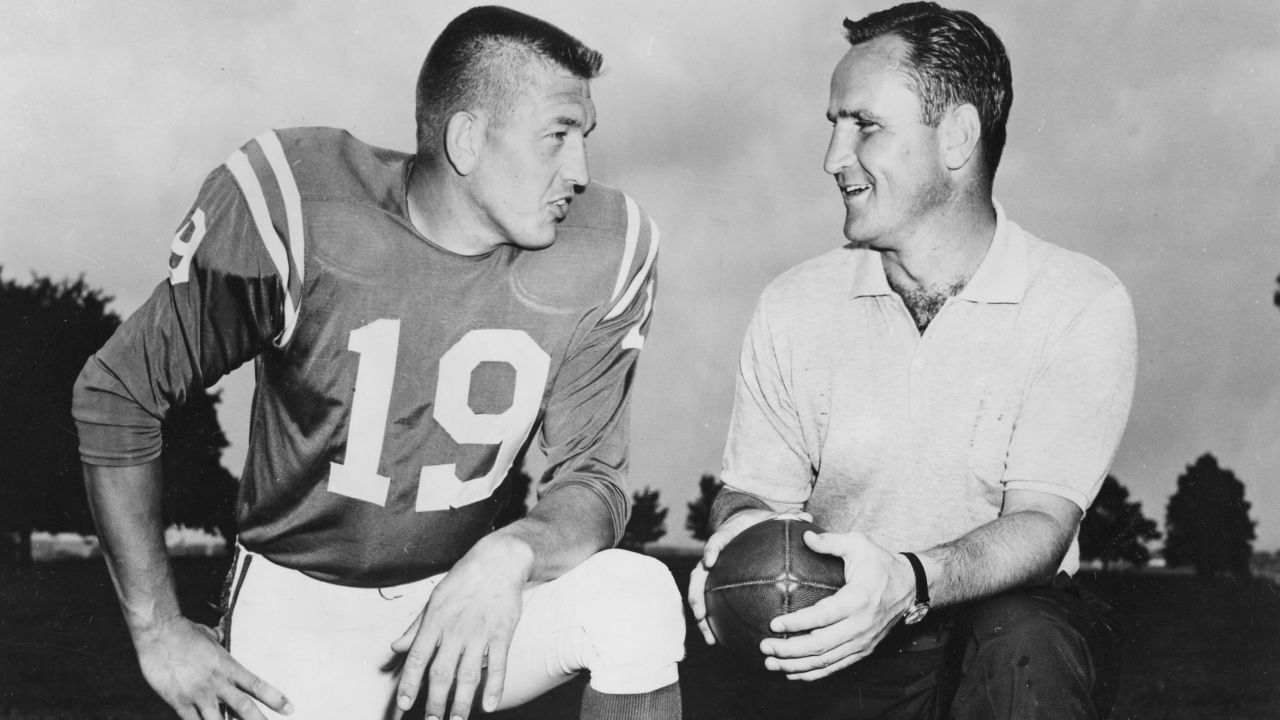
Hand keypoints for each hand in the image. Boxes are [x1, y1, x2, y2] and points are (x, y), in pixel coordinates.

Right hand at [133, 615, 291, 719]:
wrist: (159, 633)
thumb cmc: (185, 632)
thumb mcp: (209, 636)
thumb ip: (218, 642)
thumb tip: (220, 636)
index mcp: (228, 666)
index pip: (256, 685)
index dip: (274, 699)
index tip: (289, 709)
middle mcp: (216, 683)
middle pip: (243, 708)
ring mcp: (197, 694)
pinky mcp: (178, 702)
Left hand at [391, 536, 529, 719]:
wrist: (499, 561)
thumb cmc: (465, 579)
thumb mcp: (434, 599)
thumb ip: (415, 627)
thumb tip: (395, 648)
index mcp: (435, 621)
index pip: (417, 658)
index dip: (409, 684)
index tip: (405, 704)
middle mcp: (455, 630)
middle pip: (441, 673)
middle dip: (434, 703)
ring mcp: (480, 633)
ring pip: (468, 675)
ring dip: (461, 703)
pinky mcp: (503, 633)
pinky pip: (498, 665)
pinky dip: (494, 687)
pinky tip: (488, 705)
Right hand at [687, 509, 811, 644]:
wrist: (742, 522)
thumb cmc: (759, 521)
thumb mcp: (772, 517)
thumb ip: (788, 518)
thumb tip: (807, 517)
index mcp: (725, 537)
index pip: (715, 541)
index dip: (711, 549)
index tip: (710, 561)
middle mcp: (713, 557)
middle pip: (698, 576)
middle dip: (696, 595)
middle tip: (701, 613)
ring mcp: (711, 572)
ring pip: (700, 595)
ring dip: (702, 617)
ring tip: (711, 638)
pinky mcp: (715, 584)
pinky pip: (712, 604)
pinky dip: (714, 623)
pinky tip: (725, 642)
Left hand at [760, 530, 914, 679]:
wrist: (911, 587)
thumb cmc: (881, 563)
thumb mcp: (859, 544)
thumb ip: (831, 541)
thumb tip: (804, 536)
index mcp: (857, 599)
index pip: (823, 616)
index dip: (797, 623)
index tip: (773, 624)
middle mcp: (860, 625)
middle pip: (820, 645)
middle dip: (789, 650)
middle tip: (764, 647)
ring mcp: (863, 641)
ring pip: (826, 661)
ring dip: (796, 665)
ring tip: (770, 663)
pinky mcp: (864, 650)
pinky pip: (836, 666)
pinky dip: (813, 673)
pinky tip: (793, 672)